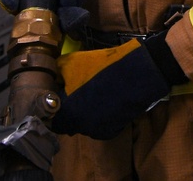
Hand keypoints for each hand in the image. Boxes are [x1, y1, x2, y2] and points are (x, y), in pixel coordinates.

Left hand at [51, 31, 187, 138]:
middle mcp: (81, 126)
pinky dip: (97, 117)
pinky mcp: (112, 129)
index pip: (52, 119)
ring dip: (82, 114)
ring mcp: (98, 130)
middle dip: (67, 111)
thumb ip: (58, 71)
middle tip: (72, 95)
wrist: (140, 72)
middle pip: (67, 123)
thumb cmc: (105, 66)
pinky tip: (103, 102)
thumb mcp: (75, 61)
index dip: (53, 108)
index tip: (57, 97)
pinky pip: (97, 126)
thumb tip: (53, 76)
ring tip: (90, 96)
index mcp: (68, 112)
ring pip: (82, 125)